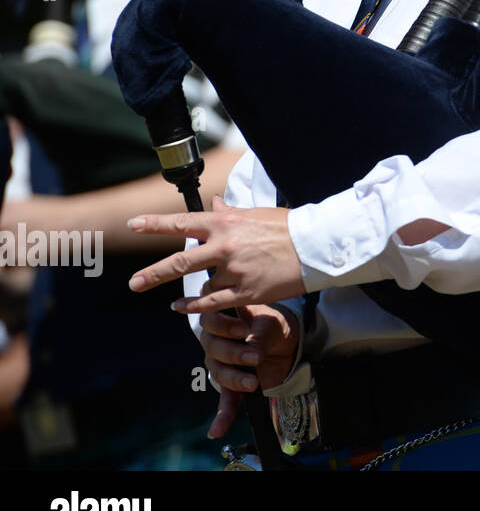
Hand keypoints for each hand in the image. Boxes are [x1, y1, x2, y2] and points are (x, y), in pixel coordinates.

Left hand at [126, 196, 305, 311]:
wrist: (315, 247)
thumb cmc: (286, 227)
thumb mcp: (254, 214)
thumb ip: (227, 212)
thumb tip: (213, 203)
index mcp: (226, 223)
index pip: (183, 223)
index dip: (155, 225)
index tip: (133, 224)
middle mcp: (225, 247)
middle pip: (180, 262)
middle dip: (153, 274)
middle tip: (133, 283)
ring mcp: (234, 272)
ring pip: (201, 285)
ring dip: (201, 287)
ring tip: (213, 286)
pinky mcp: (245, 293)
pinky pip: (211, 303)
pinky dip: (194, 307)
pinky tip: (181, 307)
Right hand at [199, 303, 298, 438]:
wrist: (286, 341)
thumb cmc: (273, 325)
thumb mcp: (269, 324)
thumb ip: (258, 336)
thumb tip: (253, 352)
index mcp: (222, 320)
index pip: (210, 321)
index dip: (223, 326)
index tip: (243, 329)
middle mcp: (215, 341)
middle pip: (213, 349)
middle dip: (234, 354)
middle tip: (255, 357)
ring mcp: (221, 364)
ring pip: (219, 373)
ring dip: (235, 379)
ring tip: (253, 382)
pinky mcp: (232, 384)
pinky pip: (225, 400)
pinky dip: (223, 415)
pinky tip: (216, 430)